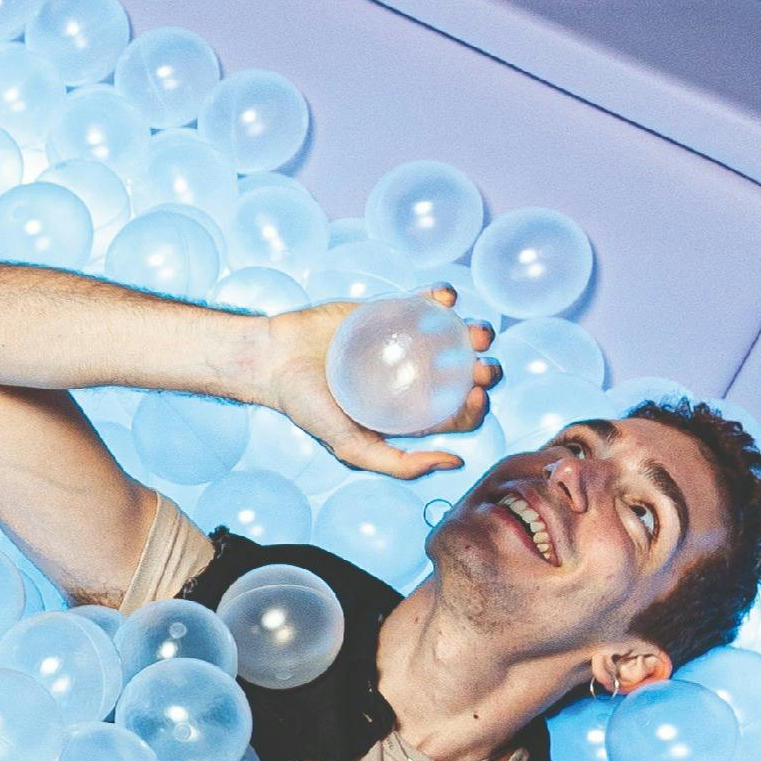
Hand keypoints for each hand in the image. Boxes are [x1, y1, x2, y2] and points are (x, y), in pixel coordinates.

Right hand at [250, 292, 498, 477]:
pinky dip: (444, 296)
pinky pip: (428, 301)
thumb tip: (454, 462)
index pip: (458, 412)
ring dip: (478, 331)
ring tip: (476, 331)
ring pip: (457, 336)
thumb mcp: (351, 446)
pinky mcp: (391, 311)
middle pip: (467, 373)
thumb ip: (397, 464)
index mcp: (410, 411)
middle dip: (487, 370)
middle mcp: (414, 376)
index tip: (472, 394)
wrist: (273, 359)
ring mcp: (405, 342)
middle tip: (480, 366)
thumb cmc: (307, 406)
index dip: (475, 406)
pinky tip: (446, 298)